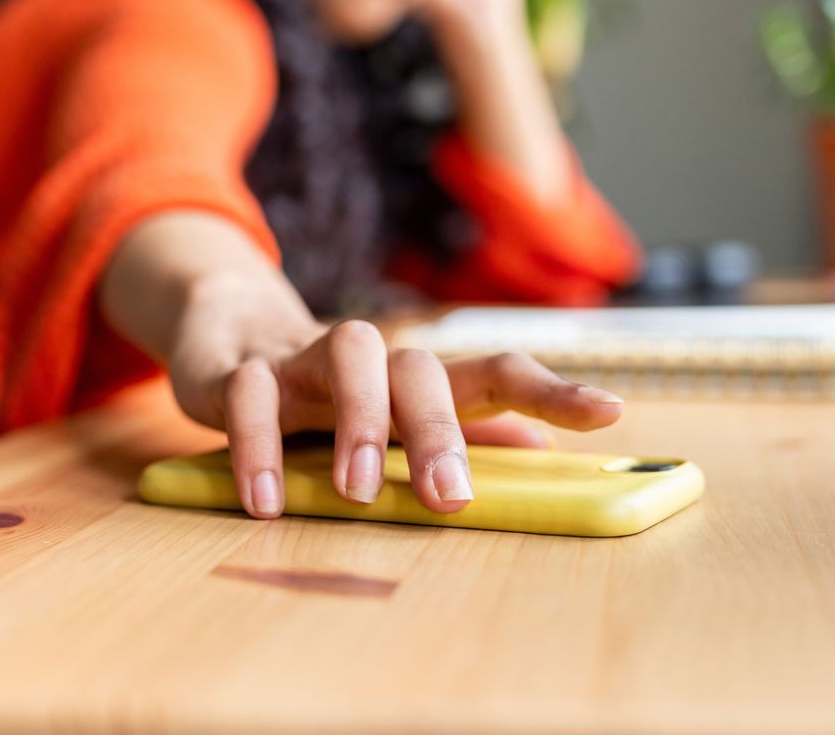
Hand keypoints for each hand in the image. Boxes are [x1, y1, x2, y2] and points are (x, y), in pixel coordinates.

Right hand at [170, 314, 624, 519]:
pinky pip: (250, 395)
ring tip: (357, 491)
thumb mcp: (394, 416)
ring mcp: (304, 359)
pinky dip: (257, 443)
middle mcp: (371, 361)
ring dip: (357, 418)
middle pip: (420, 368)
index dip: (554, 390)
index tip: (610, 414)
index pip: (496, 373)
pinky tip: (266, 500)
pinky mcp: (237, 372)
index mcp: (415, 379)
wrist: (223, 333)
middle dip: (439, 428)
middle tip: (450, 495)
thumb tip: (542, 449)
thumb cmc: (330, 391)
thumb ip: (464, 431)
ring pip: (347, 352)